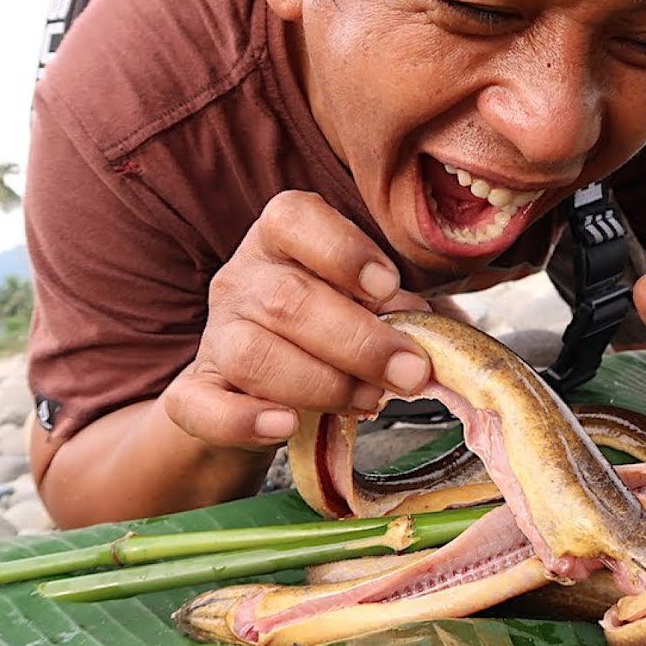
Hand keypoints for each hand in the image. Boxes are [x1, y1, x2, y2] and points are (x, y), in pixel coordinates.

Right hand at [163, 190, 432, 451]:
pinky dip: (243, 419)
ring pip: (252, 353)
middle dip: (358, 341)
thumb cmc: (331, 333)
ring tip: (369, 402)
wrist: (260, 389)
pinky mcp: (198, 391)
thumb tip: (447, 333)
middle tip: (409, 372)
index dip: (341, 250)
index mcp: (282, 240)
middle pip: (286, 299)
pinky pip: (201, 405)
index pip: (293, 219)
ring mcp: (216, 336)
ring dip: (320, 383)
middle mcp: (243, 280)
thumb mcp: (371, 306)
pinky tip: (285, 426)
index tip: (388, 287)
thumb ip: (405, 310)